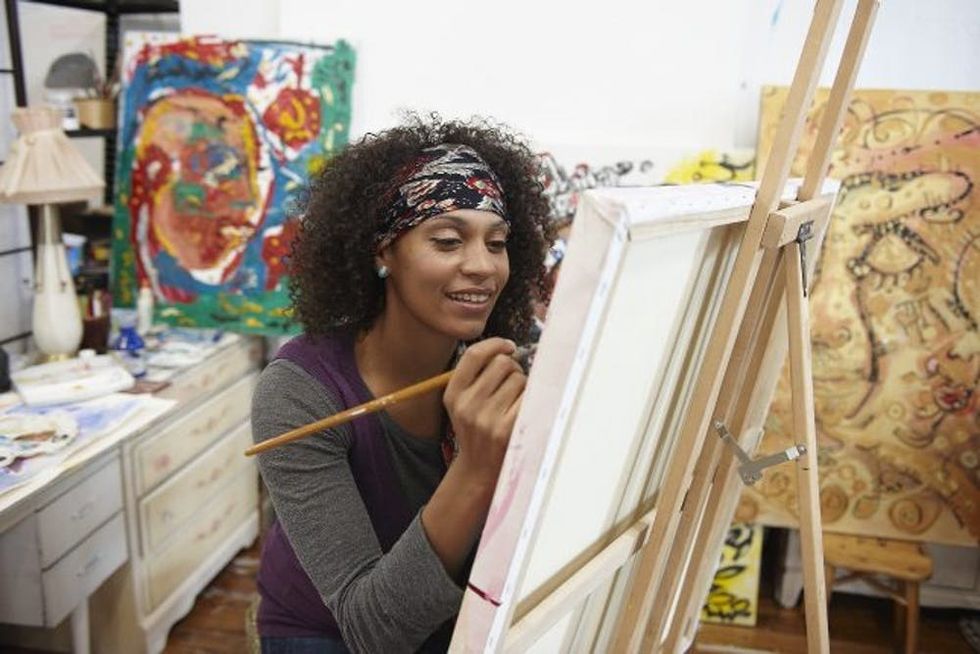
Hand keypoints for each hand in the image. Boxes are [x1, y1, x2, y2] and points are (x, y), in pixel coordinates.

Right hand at [443, 337, 525, 487]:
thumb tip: (508, 349)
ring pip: (519, 379)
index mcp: (453, 394)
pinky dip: (530, 398)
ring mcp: (487, 418)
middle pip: (502, 363)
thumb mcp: (462, 402)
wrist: (478, 468)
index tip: (508, 346)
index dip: (495, 344)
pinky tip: (523, 409)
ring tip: (515, 401)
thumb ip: (477, 375)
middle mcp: (467, 405)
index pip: (474, 355)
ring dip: (523, 385)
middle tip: (513, 381)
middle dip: (513, 367)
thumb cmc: (476, 428)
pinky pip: (528, 397)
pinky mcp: (506, 429)